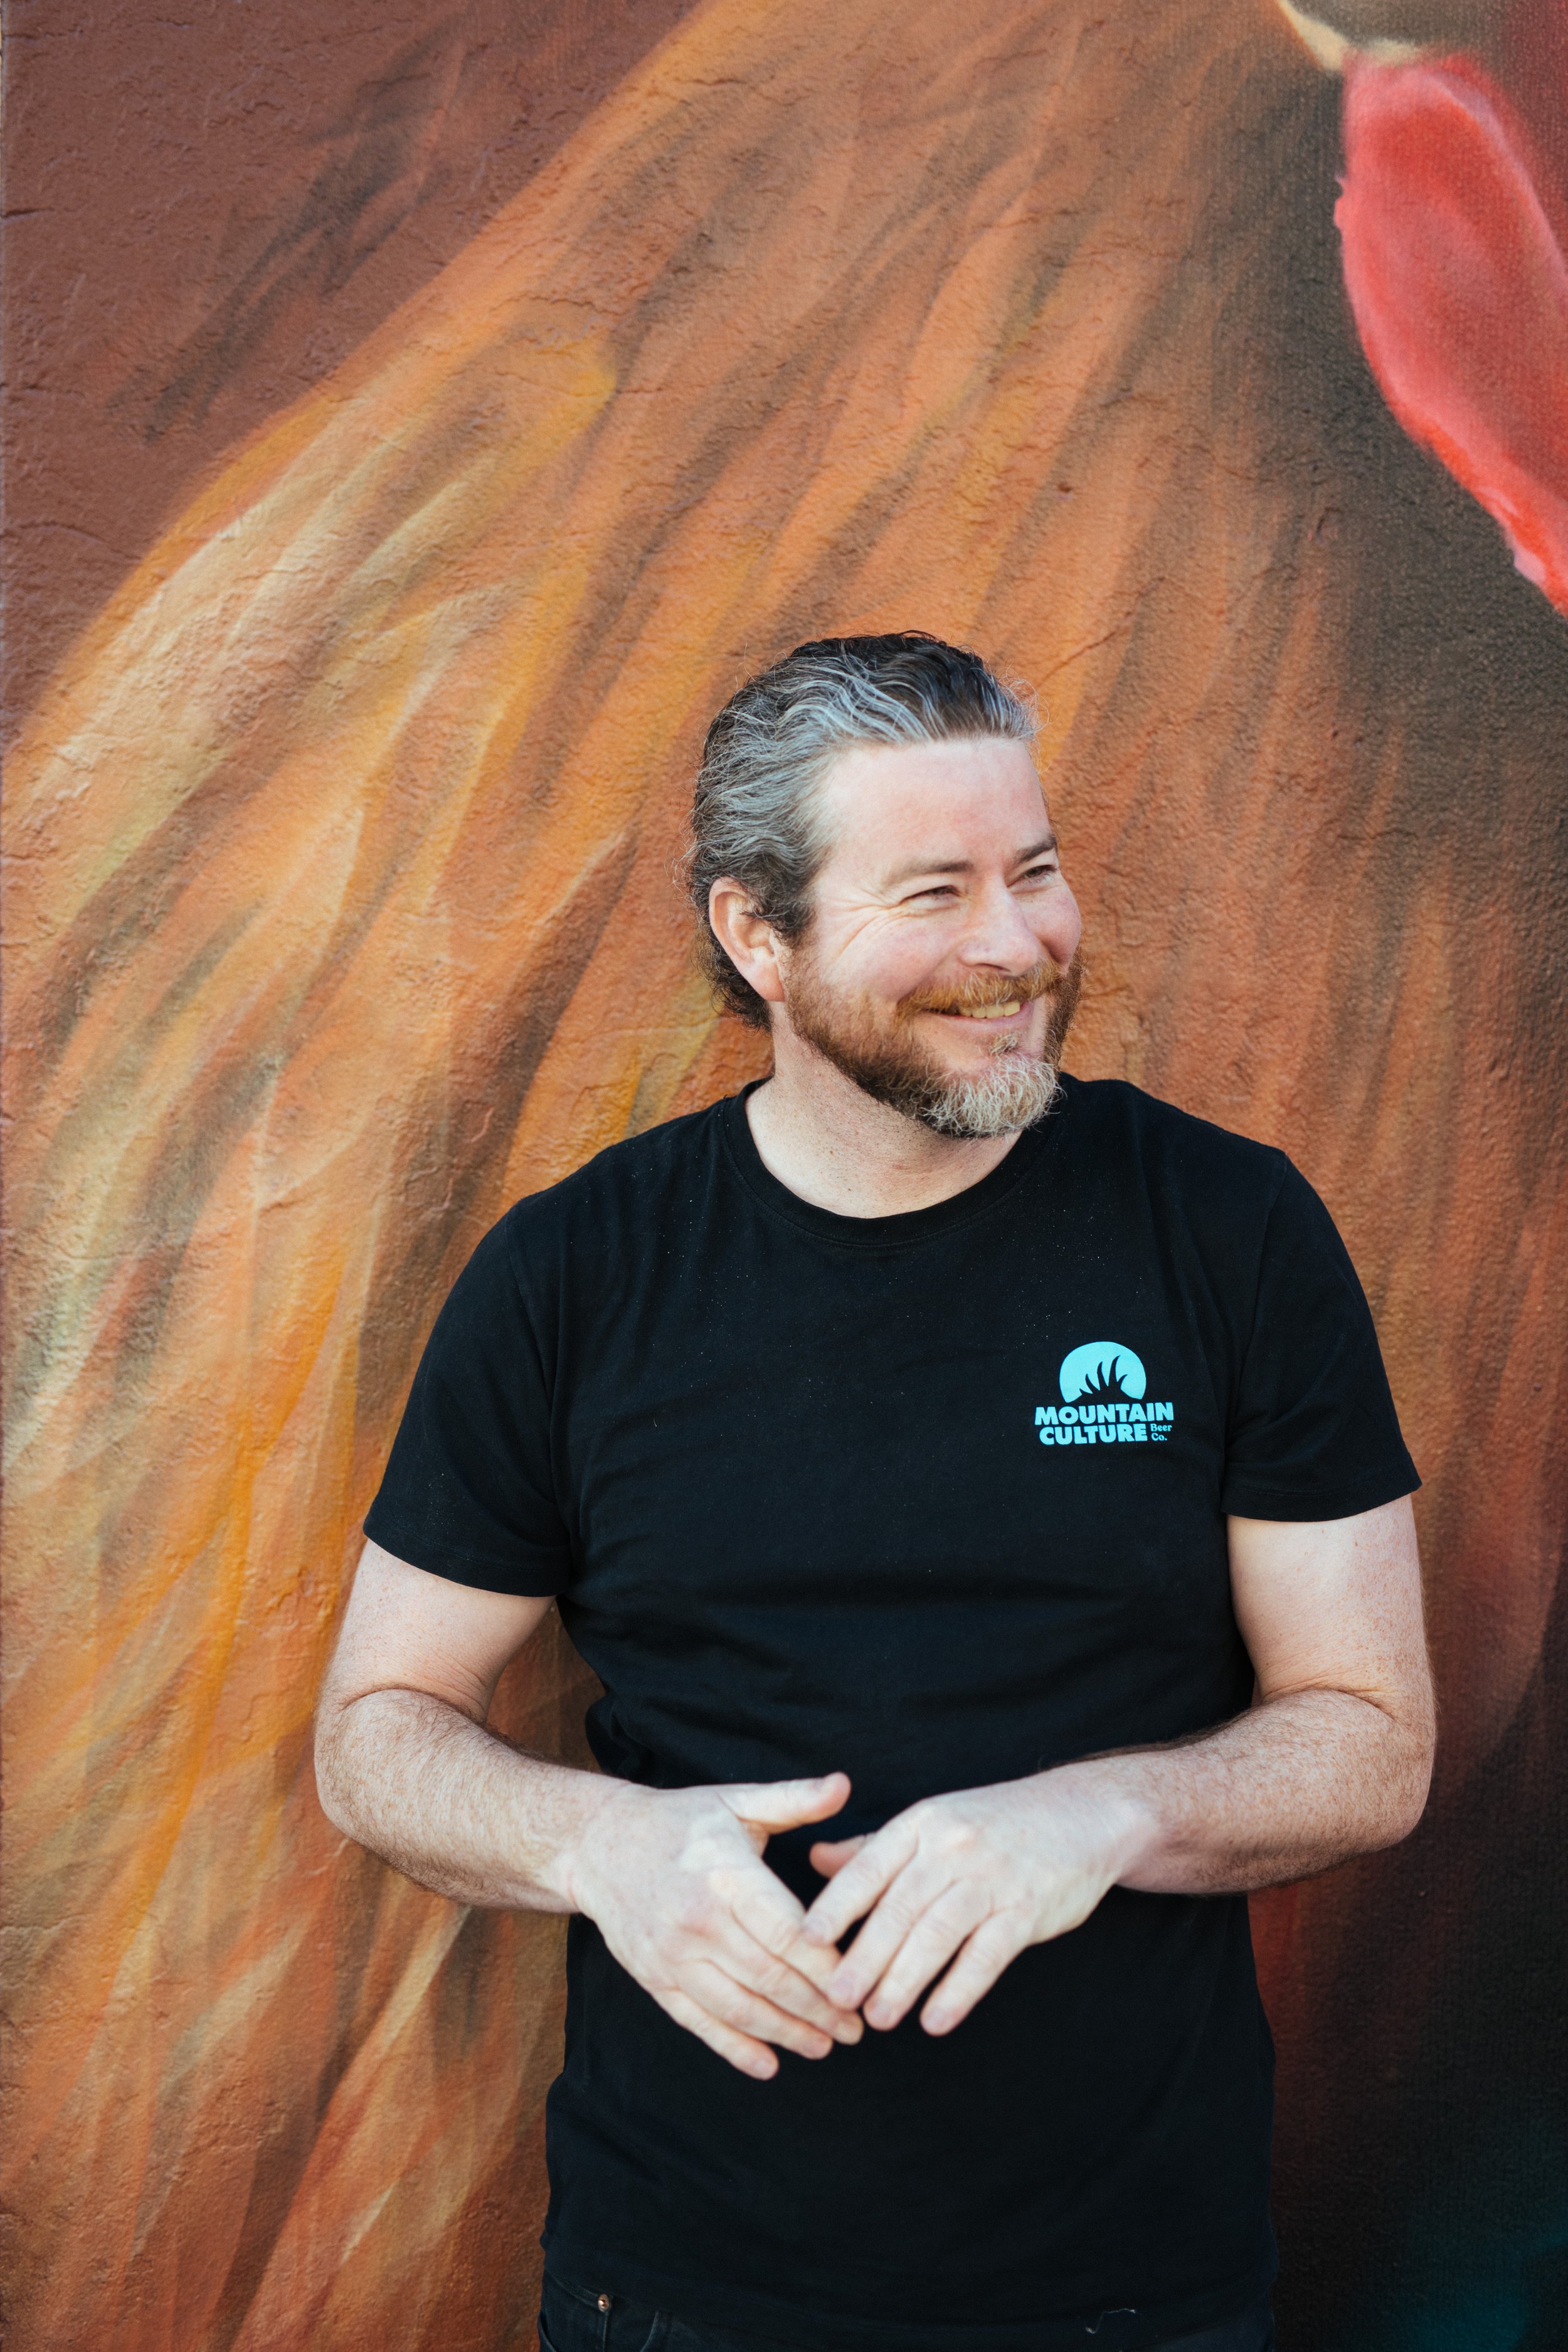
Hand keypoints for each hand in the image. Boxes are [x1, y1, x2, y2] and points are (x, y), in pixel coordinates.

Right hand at [566, 1771, 863, 2079]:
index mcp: (726, 1874)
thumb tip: (845, 1785)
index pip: (788, 1933)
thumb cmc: (682, 1821)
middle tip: (857, 2029)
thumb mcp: (737, 1800)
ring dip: (787, 2033)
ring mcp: (672, 1954)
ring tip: (826, 2046)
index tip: (862, 1984)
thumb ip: (795, 1799)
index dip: (828, 1966)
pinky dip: (735, 2048)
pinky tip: (769, 2064)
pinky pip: (699, 2022)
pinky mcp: (654, 1978)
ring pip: (739, 2007)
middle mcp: (698, 1920)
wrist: (601, 1845)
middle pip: (770, 1977)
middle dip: (819, 2009)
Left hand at [801, 1769, 1149, 2036]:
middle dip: (865, 1955)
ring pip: (938, 1933)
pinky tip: (936, 2020)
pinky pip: (987, 1954)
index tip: (807, 1941)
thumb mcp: (933, 1821)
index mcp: (923, 1823)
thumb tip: (816, 1860)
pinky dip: (960, 1989)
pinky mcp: (1028, 1908)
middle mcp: (954, 1846)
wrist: (1081, 1815)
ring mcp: (993, 1877)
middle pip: (900, 1907)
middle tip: (837, 1997)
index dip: (837, 1905)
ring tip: (879, 2017)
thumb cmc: (994, 1824)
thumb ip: (874, 1847)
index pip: (870, 1866)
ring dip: (905, 1979)